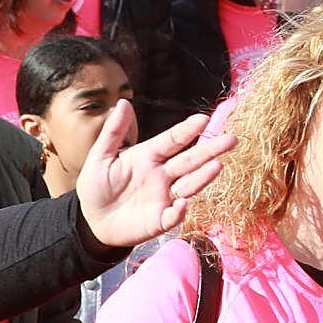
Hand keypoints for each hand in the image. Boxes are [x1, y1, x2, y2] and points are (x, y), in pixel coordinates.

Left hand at [77, 101, 234, 248]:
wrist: (91, 220)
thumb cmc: (97, 186)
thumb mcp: (100, 158)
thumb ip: (112, 133)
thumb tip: (122, 102)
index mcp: (150, 156)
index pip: (172, 140)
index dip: (187, 131)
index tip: (203, 119)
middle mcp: (163, 175)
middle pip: (190, 160)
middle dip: (210, 150)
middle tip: (231, 139)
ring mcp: (164, 197)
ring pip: (188, 185)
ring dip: (203, 176)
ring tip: (217, 166)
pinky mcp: (160, 220)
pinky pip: (173, 215)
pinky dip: (179, 210)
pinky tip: (183, 203)